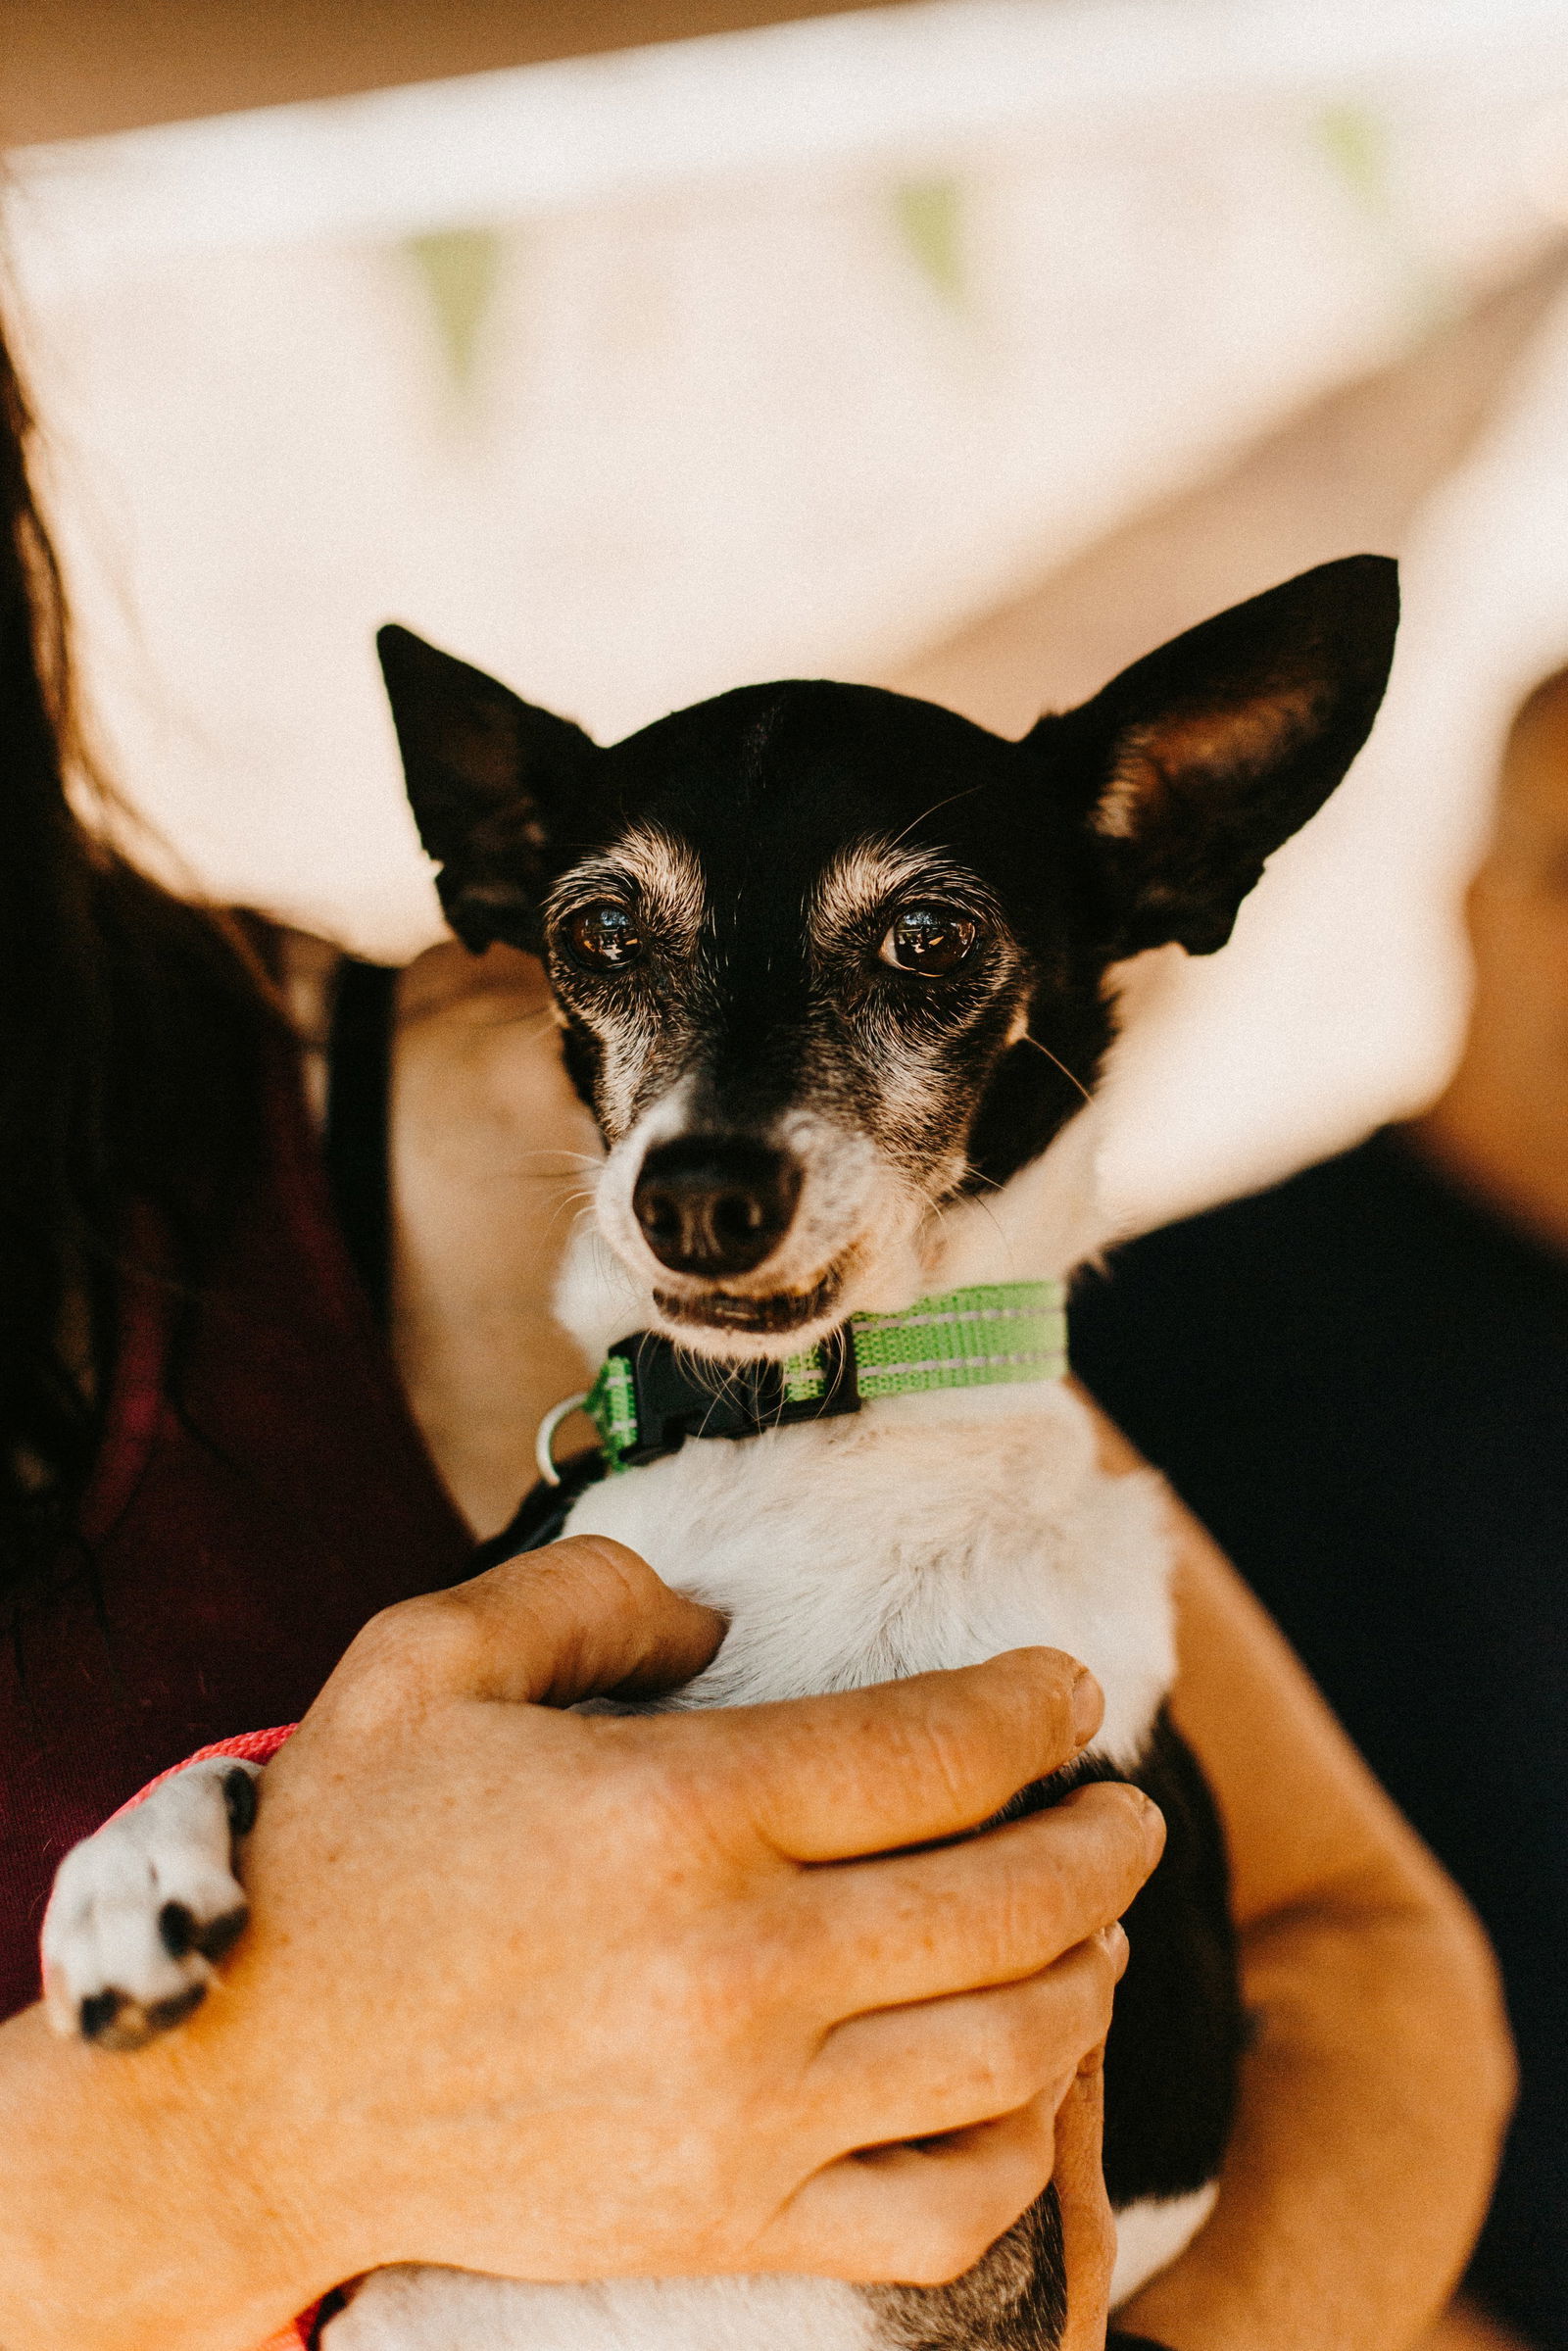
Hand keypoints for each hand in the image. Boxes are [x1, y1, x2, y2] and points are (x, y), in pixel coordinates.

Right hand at [0, 1538, 1161, 2350]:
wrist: (250, 2096)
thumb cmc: (342, 1862)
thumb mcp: (425, 1662)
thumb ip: (585, 1593)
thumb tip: (722, 1612)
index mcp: (678, 1810)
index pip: (939, 1748)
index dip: (1038, 1706)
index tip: (1069, 1691)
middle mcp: (738, 1966)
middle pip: (1008, 1898)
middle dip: (1103, 1840)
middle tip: (1122, 1808)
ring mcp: (743, 2114)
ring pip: (1004, 2053)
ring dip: (1086, 1978)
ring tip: (1100, 1931)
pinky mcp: (725, 2222)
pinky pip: (937, 2211)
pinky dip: (1019, 2150)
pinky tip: (1027, 2089)